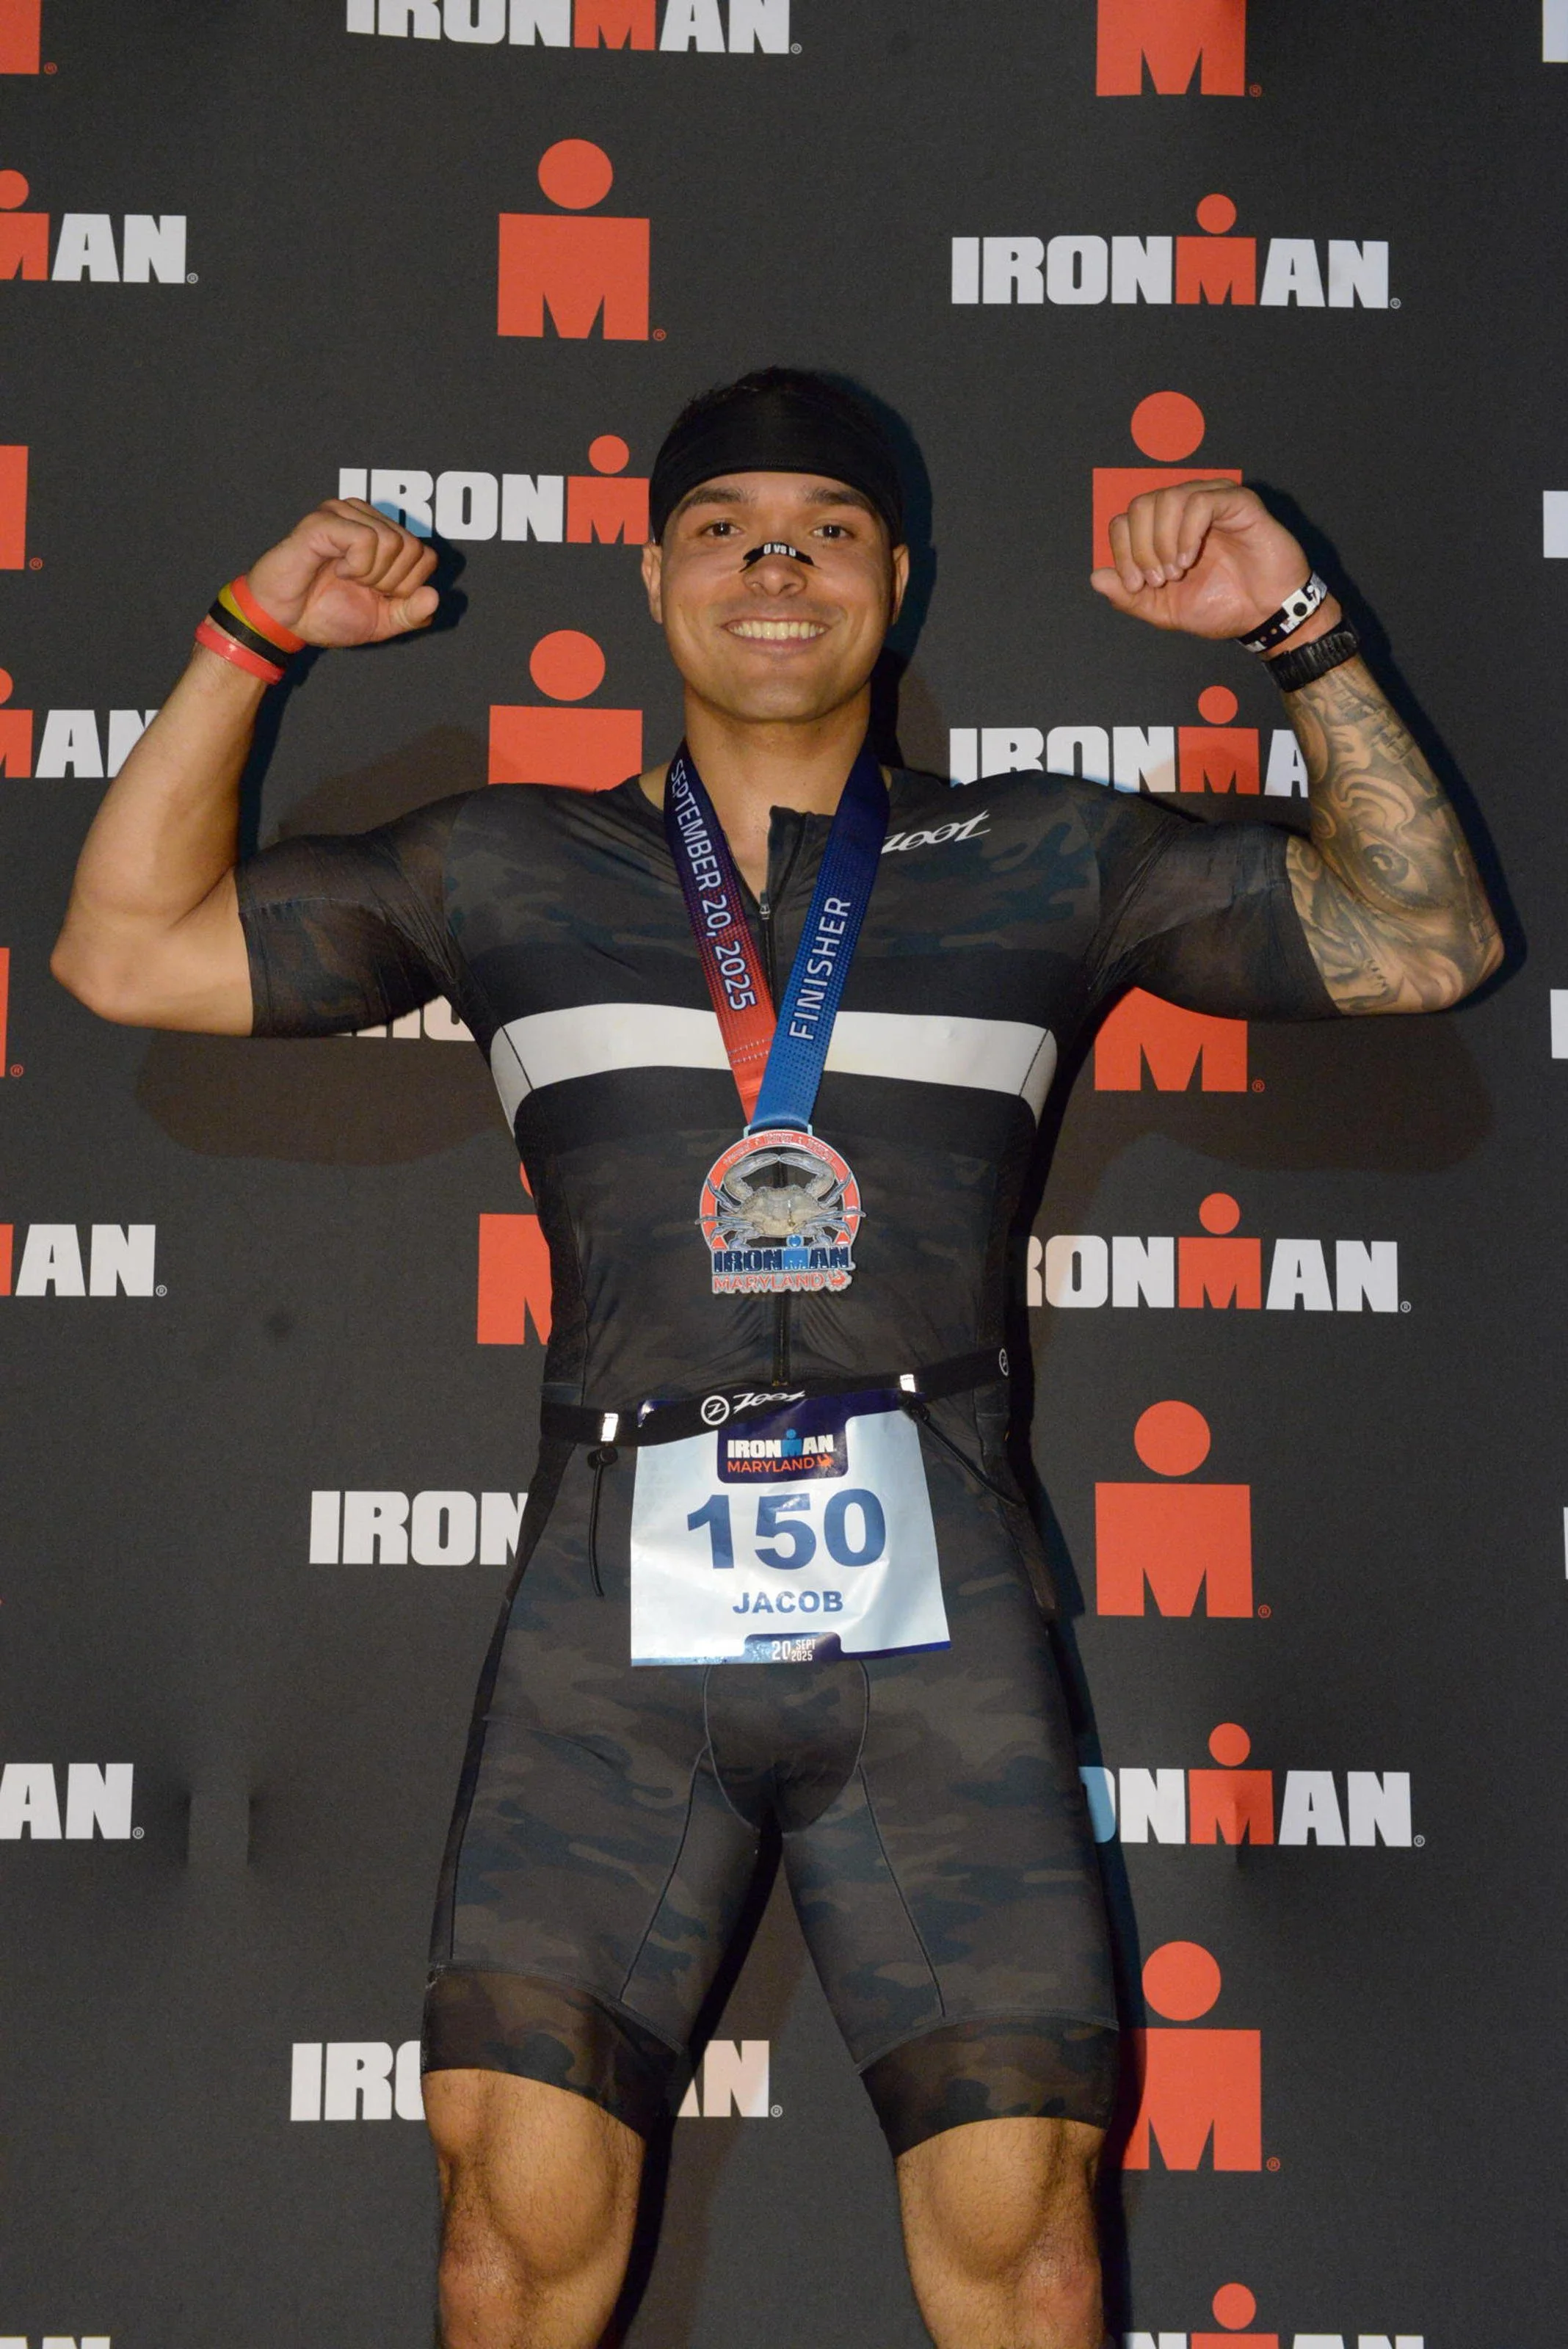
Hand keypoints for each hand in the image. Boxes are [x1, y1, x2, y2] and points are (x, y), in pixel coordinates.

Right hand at [244, 500, 438, 647]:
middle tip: (358, 585)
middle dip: (390, 582)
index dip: (407, 586)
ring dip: (371, 575)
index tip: (376, 594)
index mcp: (382, 535)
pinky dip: (356, 566)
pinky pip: (365, 540)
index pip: (425, 555)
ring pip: (392, 542)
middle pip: (412, 548)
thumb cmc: (325, 614)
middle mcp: (365, 517)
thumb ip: (411, 613)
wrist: (284, 621)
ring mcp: (344, 513)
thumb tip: (435, 597)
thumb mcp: (381, 622)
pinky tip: (336, 568)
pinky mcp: (325, 520)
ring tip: (344, 577)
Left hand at [1090, 480, 1329, 640]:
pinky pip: (1199, 502)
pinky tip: (1191, 559)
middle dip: (1141, 548)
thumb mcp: (1164, 610)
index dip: (1122, 553)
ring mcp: (1211, 500)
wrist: (1265, 615)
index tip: (1137, 586)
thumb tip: (1095, 577)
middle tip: (1159, 579)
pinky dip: (1187, 533)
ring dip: (1163, 541)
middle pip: (1140, 505)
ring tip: (1177, 572)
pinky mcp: (1237, 502)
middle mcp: (1184, 509)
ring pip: (1167, 499)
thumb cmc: (1220, 607)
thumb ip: (1129, 597)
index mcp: (1164, 530)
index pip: (1124, 521)